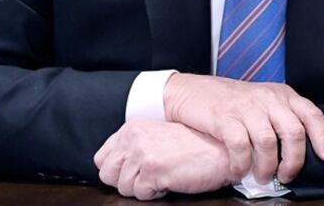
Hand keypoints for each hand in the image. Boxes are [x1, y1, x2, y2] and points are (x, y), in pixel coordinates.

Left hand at [94, 119, 232, 199]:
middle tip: (150, 176)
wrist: (221, 149)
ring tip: (164, 175)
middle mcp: (133, 137)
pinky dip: (155, 193)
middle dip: (127, 182)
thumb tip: (115, 168)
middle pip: (107, 175)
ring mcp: (142, 153)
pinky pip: (140, 195)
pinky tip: (170, 180)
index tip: (136, 172)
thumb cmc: (194, 146)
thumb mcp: (158, 137)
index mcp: (132, 128)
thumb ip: (135, 146)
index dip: (118, 171)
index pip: (102, 159)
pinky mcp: (153, 169)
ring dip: (143, 188)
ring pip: (123, 188)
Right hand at [163, 73, 323, 184]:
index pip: (311, 114)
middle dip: (294, 160)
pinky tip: (239, 171)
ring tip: (262, 177)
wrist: (191, 91)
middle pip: (293, 132)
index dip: (322, 137)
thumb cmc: (230, 102)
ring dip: (267, 167)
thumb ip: (281, 118)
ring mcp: (245, 107)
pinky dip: (242, 165)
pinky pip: (240, 146)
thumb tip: (302, 149)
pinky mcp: (224, 117)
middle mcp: (267, 98)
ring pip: (268, 142)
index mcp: (281, 94)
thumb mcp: (262, 102)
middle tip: (287, 176)